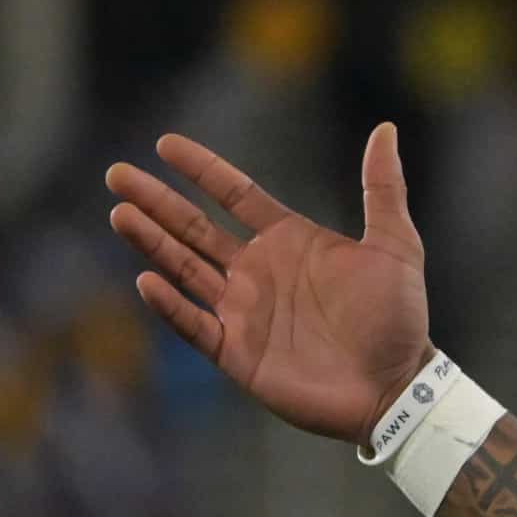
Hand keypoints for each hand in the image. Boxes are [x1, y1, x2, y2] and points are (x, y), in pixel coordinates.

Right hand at [106, 124, 432, 445]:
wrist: (397, 387)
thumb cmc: (400, 319)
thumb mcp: (396, 246)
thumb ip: (382, 189)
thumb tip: (385, 129)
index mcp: (289, 241)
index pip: (234, 195)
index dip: (201, 169)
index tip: (165, 145)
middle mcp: (259, 272)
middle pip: (194, 228)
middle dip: (155, 201)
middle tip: (116, 174)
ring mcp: (245, 313)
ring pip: (184, 269)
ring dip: (151, 242)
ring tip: (119, 213)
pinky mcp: (238, 353)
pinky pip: (194, 325)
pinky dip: (170, 305)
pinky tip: (146, 280)